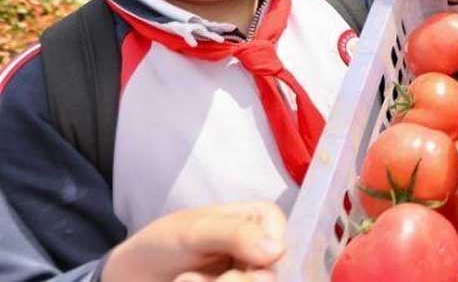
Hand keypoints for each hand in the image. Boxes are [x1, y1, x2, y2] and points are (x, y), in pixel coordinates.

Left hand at [102, 202, 285, 281]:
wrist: (134, 275)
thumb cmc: (163, 242)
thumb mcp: (194, 231)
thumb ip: (235, 234)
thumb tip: (278, 250)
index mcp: (264, 220)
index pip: (286, 249)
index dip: (264, 268)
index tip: (232, 273)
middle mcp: (266, 250)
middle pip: (270, 278)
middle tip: (195, 279)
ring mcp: (251, 275)